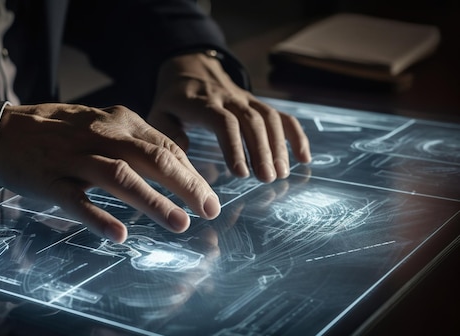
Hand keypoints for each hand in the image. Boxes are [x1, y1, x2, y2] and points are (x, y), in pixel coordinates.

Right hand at [0, 103, 220, 242]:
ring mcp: (74, 158)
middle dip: (186, 185)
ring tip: (180, 224)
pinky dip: (99, 217)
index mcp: (119, 122)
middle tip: (210, 209)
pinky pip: (76, 201)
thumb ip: (136, 141)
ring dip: (153, 201)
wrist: (4, 131)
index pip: (165, 147)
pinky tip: (120, 234)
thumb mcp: (103, 124)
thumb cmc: (62, 131)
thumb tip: (177, 164)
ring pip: (120, 177)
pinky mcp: (50, 181)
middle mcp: (101, 136)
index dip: (192, 173)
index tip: (210, 197)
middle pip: (151, 158)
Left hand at [148, 52, 310, 182]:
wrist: (190, 67)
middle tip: (267, 178)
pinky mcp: (257, 104)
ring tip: (282, 174)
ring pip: (269, 119)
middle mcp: (229, 99)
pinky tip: (304, 158)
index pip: (224, 122)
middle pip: (252, 122)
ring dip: (279, 146)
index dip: (234, 147)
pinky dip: (296, 135)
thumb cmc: (173, 99)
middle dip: (262, 150)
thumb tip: (183, 153)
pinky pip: (281, 116)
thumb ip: (169, 132)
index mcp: (203, 103)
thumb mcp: (159, 113)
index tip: (241, 173)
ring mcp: (247, 100)